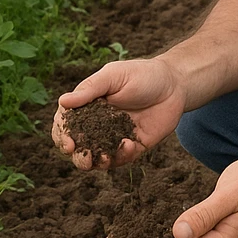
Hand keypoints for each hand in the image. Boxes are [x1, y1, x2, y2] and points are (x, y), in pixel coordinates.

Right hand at [52, 57, 186, 170]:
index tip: (68, 142)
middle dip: (78, 156)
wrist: (174, 84)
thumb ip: (90, 89)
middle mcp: (97, 125)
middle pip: (79, 147)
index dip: (62, 136)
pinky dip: (122, 155)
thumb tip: (63, 101)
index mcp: (87, 107)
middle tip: (84, 157)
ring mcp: (114, 137)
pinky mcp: (133, 147)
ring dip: (97, 162)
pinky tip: (129, 144)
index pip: (66, 125)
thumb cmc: (141, 74)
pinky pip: (122, 158)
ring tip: (104, 157)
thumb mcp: (113, 76)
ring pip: (98, 158)